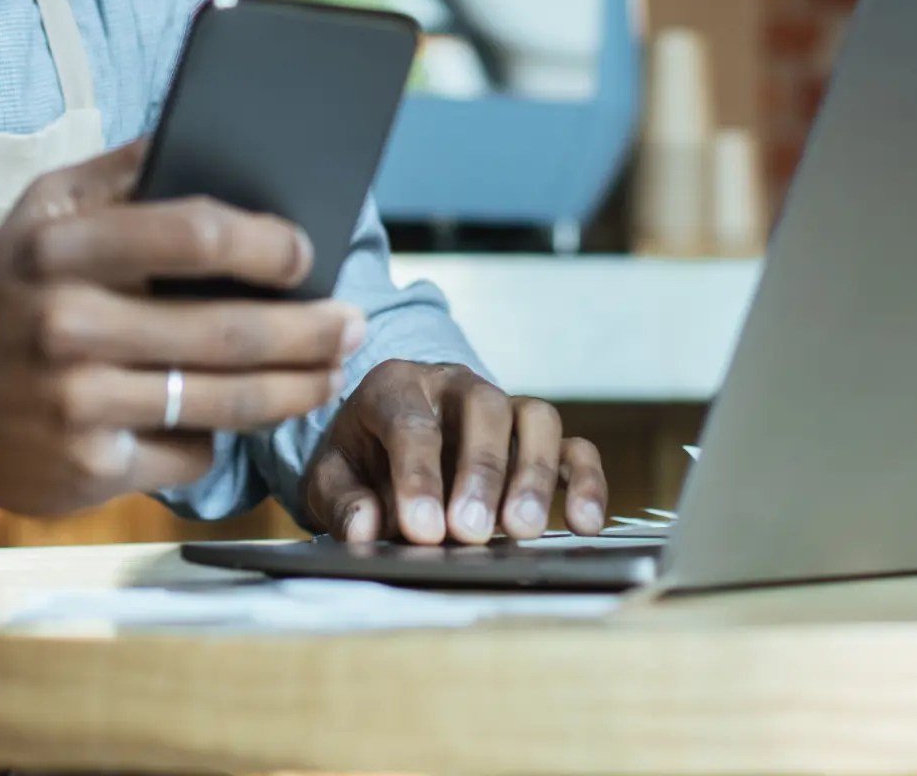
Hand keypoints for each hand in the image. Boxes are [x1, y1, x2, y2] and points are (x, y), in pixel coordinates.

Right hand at [0, 144, 365, 517]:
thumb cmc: (8, 291)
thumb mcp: (43, 210)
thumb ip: (124, 171)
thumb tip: (214, 126)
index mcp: (59, 247)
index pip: (192, 233)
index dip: (267, 243)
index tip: (308, 252)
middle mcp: (64, 326)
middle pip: (226, 332)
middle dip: (310, 331)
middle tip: (356, 323)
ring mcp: (75, 406)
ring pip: (222, 401)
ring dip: (296, 388)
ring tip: (331, 370)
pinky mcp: (87, 470)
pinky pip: (187, 451)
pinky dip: (219, 434)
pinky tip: (239, 415)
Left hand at [302, 361, 606, 544]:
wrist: (380, 451)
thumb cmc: (358, 462)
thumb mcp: (330, 478)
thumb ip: (342, 501)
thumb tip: (366, 529)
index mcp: (396, 385)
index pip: (412, 421)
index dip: (418, 476)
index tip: (423, 529)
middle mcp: (456, 386)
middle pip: (483, 409)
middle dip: (480, 473)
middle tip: (470, 533)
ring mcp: (504, 409)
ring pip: (536, 419)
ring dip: (534, 475)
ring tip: (522, 531)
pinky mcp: (537, 441)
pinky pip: (574, 449)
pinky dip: (586, 482)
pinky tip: (585, 525)